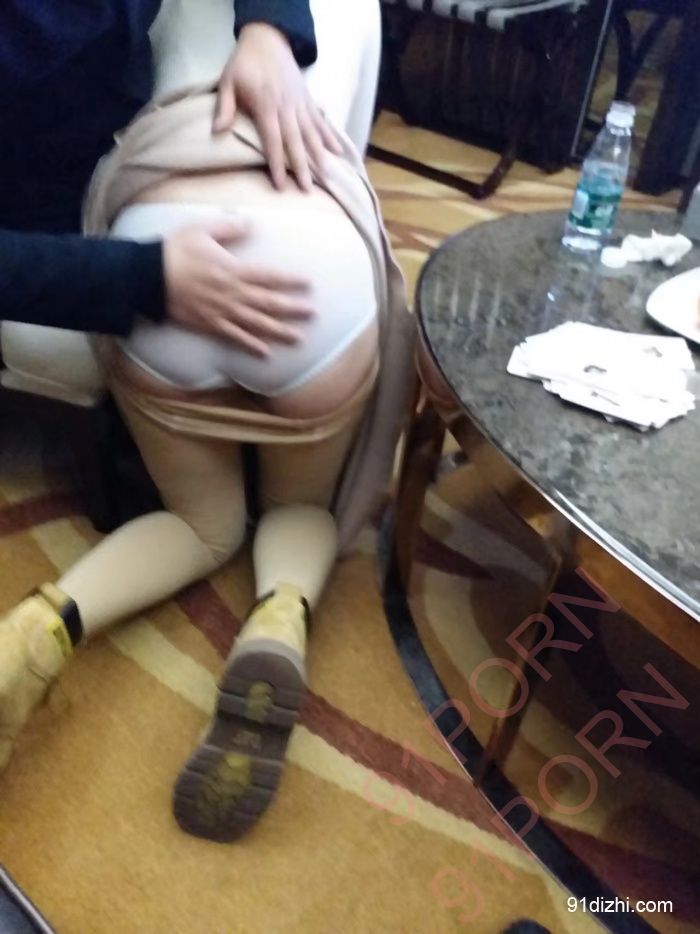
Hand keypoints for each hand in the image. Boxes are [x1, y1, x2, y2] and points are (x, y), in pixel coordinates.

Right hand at [162, 218, 313, 356]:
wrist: (148, 277)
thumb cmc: (175, 250)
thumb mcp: (201, 230)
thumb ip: (228, 228)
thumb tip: (250, 223)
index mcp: (233, 270)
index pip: (269, 276)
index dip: (291, 281)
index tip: (309, 284)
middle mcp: (232, 294)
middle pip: (269, 303)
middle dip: (293, 309)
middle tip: (314, 314)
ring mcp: (222, 312)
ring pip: (257, 324)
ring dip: (279, 331)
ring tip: (299, 338)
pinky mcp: (210, 325)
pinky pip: (235, 338)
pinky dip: (251, 346)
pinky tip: (266, 353)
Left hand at [213, 23, 341, 190]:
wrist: (268, 38)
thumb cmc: (244, 63)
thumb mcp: (228, 81)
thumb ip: (225, 107)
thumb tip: (217, 132)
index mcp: (266, 105)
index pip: (273, 140)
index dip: (276, 163)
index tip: (281, 184)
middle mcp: (287, 107)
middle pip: (295, 141)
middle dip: (302, 167)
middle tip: (308, 190)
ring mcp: (300, 103)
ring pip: (311, 133)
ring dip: (319, 155)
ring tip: (326, 176)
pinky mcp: (308, 99)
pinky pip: (320, 120)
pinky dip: (329, 136)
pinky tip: (338, 152)